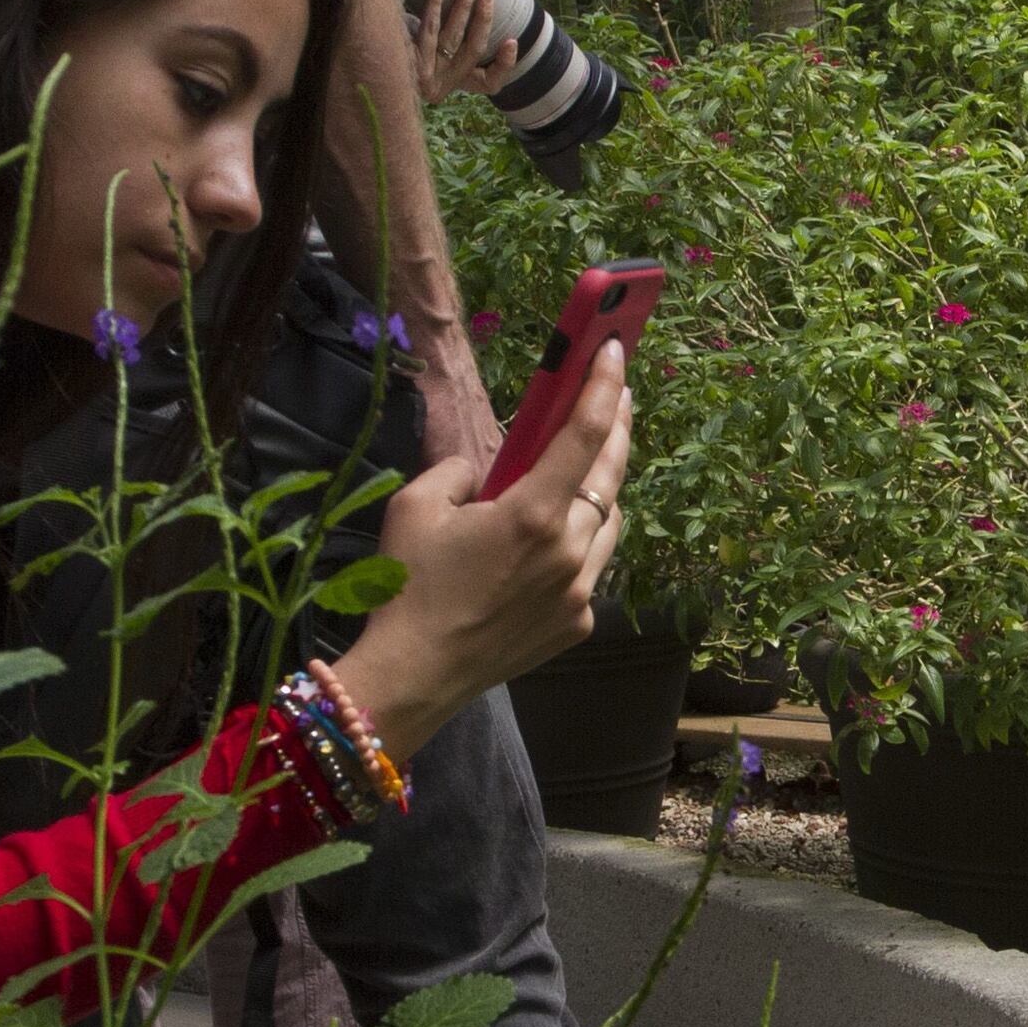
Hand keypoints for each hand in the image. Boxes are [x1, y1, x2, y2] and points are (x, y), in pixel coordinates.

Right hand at [327, 342, 628, 758]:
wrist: (415, 674)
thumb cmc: (408, 585)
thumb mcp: (418, 505)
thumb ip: (461, 470)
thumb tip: (490, 470)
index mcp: (532, 514)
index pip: (585, 435)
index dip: (605, 387)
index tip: (616, 352)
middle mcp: (569, 551)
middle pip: (610, 476)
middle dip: (618, 427)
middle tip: (619, 393)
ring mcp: (579, 592)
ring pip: (610, 524)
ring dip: (602, 490)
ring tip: (588, 466)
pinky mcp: (577, 623)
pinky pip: (593, 568)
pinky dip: (581, 543)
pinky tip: (557, 538)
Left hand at [407, 0, 508, 104]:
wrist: (363, 68)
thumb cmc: (405, 56)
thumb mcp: (434, 57)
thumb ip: (455, 45)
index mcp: (454, 88)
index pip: (489, 84)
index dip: (504, 64)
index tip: (510, 40)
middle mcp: (442, 85)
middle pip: (473, 49)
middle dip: (484, 18)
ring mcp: (425, 77)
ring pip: (453, 36)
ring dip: (463, 4)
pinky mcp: (407, 62)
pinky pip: (427, 26)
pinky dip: (435, 2)